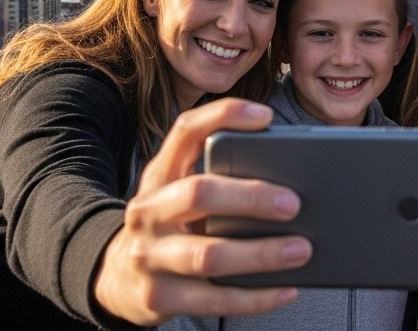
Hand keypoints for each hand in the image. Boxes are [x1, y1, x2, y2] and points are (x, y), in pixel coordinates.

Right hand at [93, 98, 309, 325]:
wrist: (117, 278)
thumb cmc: (168, 227)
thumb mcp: (177, 193)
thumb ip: (218, 178)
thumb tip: (290, 179)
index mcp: (160, 175)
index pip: (186, 131)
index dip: (224, 116)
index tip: (266, 118)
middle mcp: (149, 210)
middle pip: (198, 194)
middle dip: (250, 197)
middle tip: (293, 203)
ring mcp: (150, 256)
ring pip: (208, 255)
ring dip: (260, 254)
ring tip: (300, 250)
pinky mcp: (159, 297)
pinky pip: (214, 301)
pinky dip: (256, 297)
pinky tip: (286, 290)